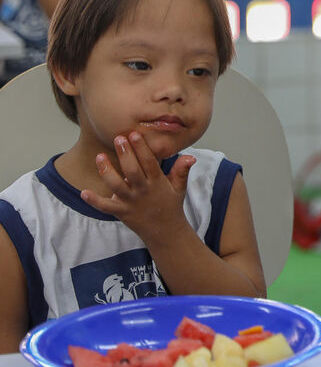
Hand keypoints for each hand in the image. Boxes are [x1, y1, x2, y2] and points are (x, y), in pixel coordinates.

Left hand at [81, 132, 195, 243]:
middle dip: (125, 154)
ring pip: (116, 186)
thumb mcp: (180, 187)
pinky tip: (84, 192)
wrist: (166, 231)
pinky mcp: (121, 212)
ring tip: (100, 157)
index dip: (142, 149)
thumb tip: (191, 156)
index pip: (149, 163)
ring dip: (107, 171)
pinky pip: (106, 207)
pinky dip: (94, 201)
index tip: (134, 135)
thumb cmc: (171, 205)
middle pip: (132, 171)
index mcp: (157, 183)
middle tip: (117, 138)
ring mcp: (131, 202)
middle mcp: (143, 191)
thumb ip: (182, 170)